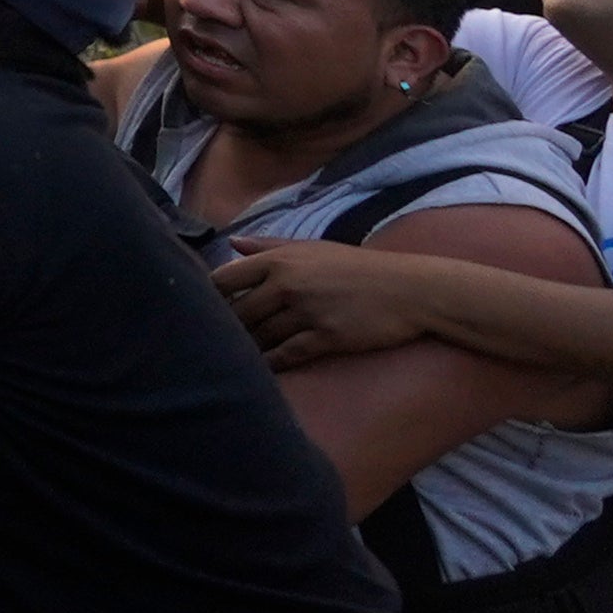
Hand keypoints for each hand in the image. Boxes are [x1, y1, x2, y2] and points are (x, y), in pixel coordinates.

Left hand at [215, 238, 459, 369]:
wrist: (410, 289)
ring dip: (246, 348)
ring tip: (233, 358)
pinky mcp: (326, 337)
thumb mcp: (313, 248)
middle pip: (238, 313)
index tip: (202, 309)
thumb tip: (231, 243)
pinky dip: (272, 363)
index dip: (209, 298)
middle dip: (226, 328)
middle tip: (212, 342)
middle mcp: (287, 285)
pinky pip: (287, 354)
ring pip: (260, 336)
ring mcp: (307, 312)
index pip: (224, 279)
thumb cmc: (358, 267)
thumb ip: (269, 245)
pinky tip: (264, 369)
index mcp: (279, 260)